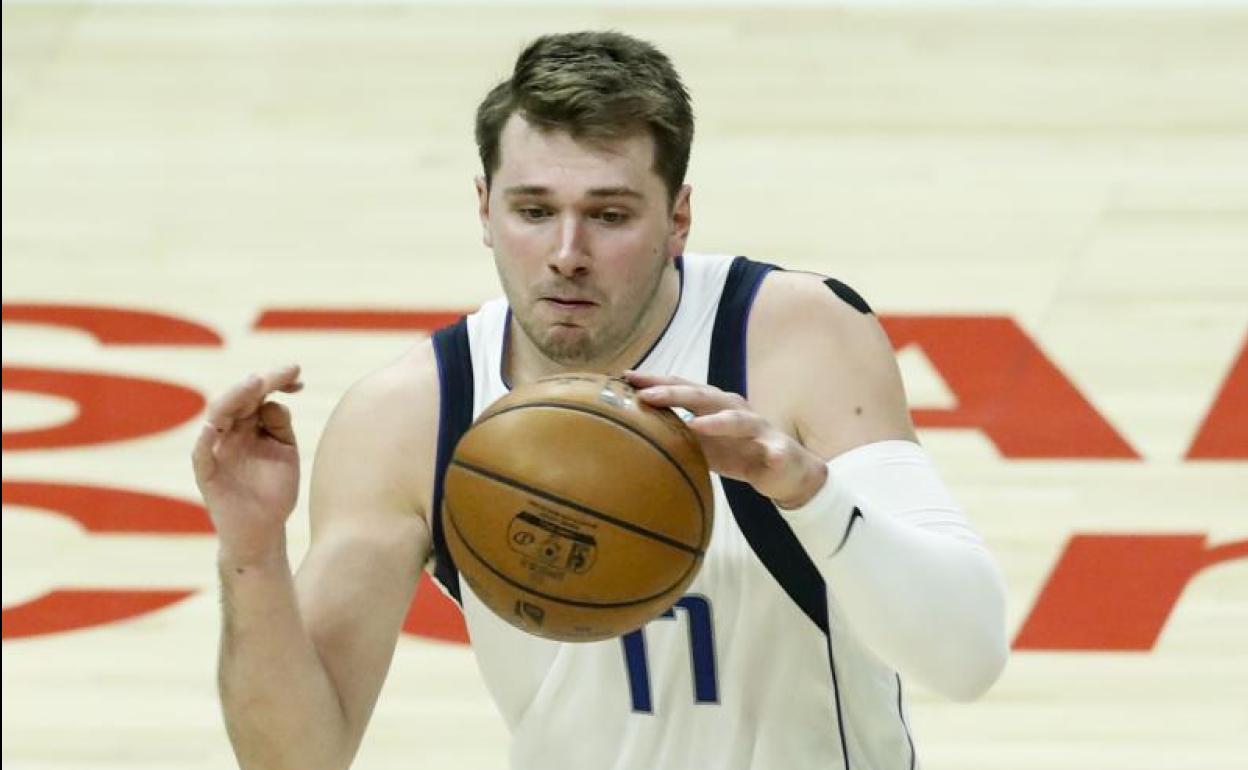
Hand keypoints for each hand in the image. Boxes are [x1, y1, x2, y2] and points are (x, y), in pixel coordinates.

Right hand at [192, 364, 303, 565]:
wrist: (264, 532)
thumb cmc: (274, 491)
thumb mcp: (284, 452)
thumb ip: (280, 426)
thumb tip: (274, 401)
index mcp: (248, 427)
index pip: (256, 395)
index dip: (276, 382)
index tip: (298, 376)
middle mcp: (229, 434)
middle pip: (238, 399)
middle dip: (262, 382)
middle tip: (287, 371)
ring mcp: (217, 452)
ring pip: (217, 417)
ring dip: (234, 398)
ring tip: (255, 382)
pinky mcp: (207, 475)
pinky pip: (201, 454)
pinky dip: (205, 439)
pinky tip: (214, 425)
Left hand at [624, 371, 826, 508]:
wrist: (783, 469)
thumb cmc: (737, 452)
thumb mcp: (702, 444)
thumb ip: (676, 433)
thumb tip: (635, 429)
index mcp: (714, 406)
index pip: (682, 389)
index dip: (656, 382)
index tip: (626, 378)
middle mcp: (735, 409)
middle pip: (703, 397)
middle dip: (674, 394)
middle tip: (646, 395)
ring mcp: (757, 427)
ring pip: (738, 419)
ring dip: (718, 421)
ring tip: (696, 424)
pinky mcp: (778, 448)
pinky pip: (774, 450)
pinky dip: (771, 452)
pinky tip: (768, 456)